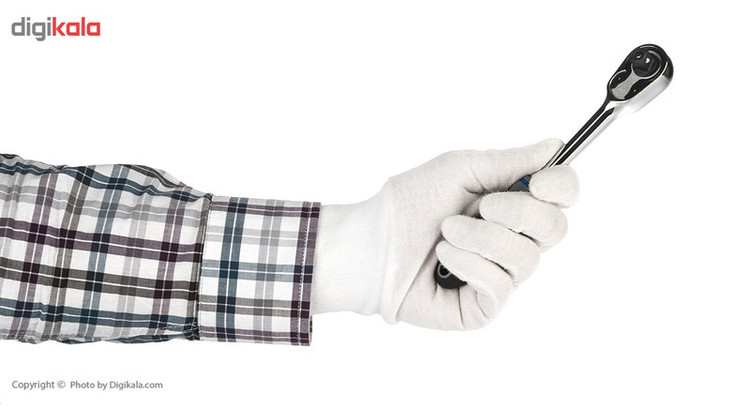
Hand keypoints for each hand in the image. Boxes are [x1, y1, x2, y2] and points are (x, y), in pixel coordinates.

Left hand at [311, 139, 578, 329]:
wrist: (369, 244)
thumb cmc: (408, 205)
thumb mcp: (460, 169)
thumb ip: (509, 161)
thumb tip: (555, 146)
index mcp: (511, 205)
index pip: (563, 197)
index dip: (562, 187)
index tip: (539, 180)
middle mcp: (512, 241)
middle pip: (555, 228)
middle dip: (518, 212)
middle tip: (481, 205)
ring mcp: (500, 275)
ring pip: (526, 258)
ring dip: (481, 237)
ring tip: (446, 231)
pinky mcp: (483, 306)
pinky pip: (501, 286)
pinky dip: (469, 263)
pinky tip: (443, 257)